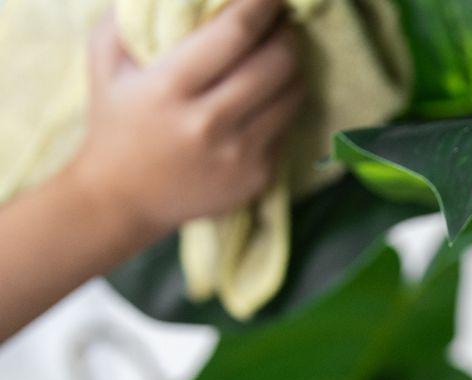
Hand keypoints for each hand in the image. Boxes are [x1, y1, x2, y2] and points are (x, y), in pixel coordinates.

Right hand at [67, 0, 305, 241]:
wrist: (123, 197)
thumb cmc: (116, 121)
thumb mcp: (107, 62)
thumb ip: (131, 18)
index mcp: (170, 87)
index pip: (236, 34)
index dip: (262, 6)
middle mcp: (209, 122)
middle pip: (276, 62)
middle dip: (287, 33)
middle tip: (283, 21)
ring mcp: (239, 154)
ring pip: (292, 94)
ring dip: (294, 67)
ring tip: (281, 54)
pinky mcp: (259, 177)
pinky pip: (288, 126)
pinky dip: (285, 104)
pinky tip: (271, 94)